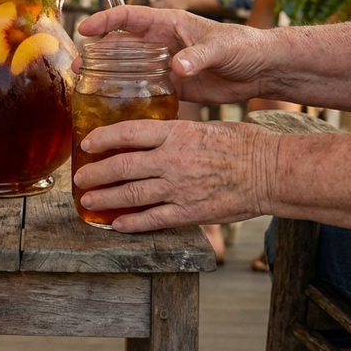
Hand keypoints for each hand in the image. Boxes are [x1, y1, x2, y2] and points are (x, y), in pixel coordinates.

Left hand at [73, 118, 273, 232]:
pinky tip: (117, 224)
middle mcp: (173, 160)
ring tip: (87, 201)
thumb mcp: (205, 126)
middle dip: (95, 174)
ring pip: (131, 194)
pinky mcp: (190, 212)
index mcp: (177, 133)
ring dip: (105, 199)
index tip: (86, 144)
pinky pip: (154, 219)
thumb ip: (176, 134)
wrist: (272, 172)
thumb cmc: (244, 144)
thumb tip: (152, 137)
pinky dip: (132, 222)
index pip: (128, 132)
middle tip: (78, 178)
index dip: (103, 138)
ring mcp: (180, 188)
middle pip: (122, 166)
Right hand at [78, 5, 270, 104]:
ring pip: (129, 68)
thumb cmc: (246, 46)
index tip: (84, 29)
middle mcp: (163, 43)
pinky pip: (146, 90)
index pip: (128, 17)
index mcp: (169, 24)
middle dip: (97, 53)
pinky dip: (130, 96)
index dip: (104, 21)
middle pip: (122, 44)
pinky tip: (116, 108)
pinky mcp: (175, 86)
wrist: (264, 70)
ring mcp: (166, 65)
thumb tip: (177, 67)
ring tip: (87, 88)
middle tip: (77, 67)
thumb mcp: (222, 47)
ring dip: (109, 76)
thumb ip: (200, 55)